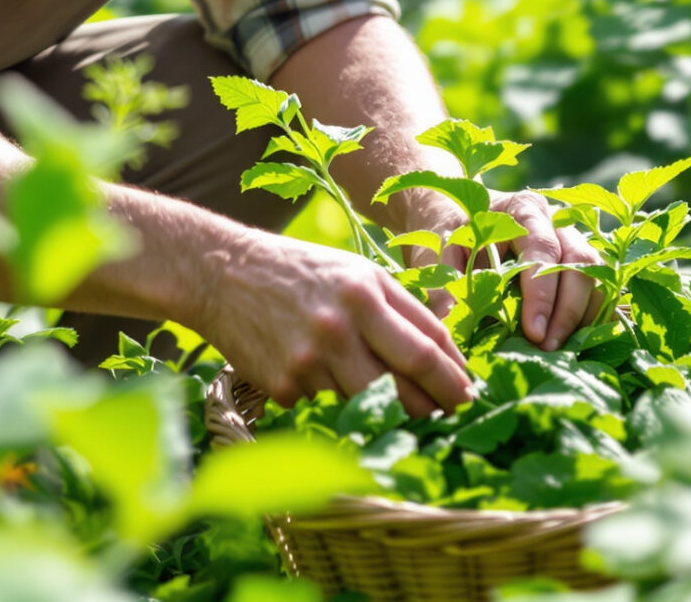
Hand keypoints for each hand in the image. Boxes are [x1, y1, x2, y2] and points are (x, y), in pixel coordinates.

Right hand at [195, 231, 474, 416]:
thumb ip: (403, 310)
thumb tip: (448, 358)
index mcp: (363, 294)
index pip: (426, 349)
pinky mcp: (282, 386)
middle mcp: (338, 328)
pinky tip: (318, 373)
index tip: (468, 395)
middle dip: (434, 409)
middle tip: (450, 417)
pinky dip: (332, 397)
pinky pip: (324, 404)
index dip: (453, 379)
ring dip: (386, 409)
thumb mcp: (358, 273)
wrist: (222, 274)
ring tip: (395, 405)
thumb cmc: (303, 272)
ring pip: (367, 403)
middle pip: (403, 389)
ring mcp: (307, 361)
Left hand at [396, 187, 603, 351]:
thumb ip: (442, 283)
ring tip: (561, 351)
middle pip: (580, 263)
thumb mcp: (435, 252)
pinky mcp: (577, 264)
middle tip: (548, 347)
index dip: (542, 294)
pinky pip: (599, 289)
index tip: (534, 332)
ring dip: (584, 316)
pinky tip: (580, 343)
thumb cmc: (447, 234)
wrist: (454, 217)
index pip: (543, 249)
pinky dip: (595, 316)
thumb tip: (451, 323)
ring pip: (596, 276)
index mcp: (522, 209)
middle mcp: (556, 221)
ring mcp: (571, 240)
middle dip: (567, 310)